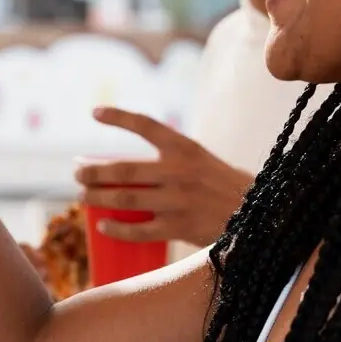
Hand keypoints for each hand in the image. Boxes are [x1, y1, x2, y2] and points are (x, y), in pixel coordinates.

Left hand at [75, 107, 253, 246]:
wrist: (263, 216)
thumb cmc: (227, 189)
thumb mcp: (203, 162)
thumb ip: (173, 161)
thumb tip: (127, 172)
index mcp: (186, 148)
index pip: (146, 125)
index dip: (118, 117)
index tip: (94, 113)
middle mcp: (180, 171)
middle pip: (124, 168)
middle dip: (94, 171)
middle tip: (77, 173)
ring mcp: (179, 199)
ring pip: (126, 198)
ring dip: (98, 198)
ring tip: (83, 197)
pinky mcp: (181, 226)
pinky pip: (140, 229)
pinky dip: (117, 228)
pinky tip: (102, 226)